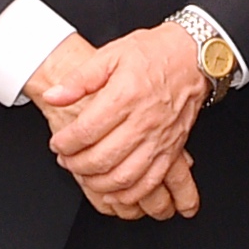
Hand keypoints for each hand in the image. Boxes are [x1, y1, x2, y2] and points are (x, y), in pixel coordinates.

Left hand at [39, 24, 207, 220]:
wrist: (194, 57)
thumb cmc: (155, 53)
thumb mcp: (112, 54)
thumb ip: (80, 78)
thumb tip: (54, 96)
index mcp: (126, 95)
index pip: (86, 131)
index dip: (64, 142)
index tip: (58, 142)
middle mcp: (144, 121)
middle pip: (102, 158)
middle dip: (76, 164)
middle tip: (66, 158)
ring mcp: (160, 138)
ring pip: (124, 177)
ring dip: (98, 182)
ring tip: (85, 173)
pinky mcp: (172, 149)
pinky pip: (150, 182)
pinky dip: (129, 194)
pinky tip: (113, 189)